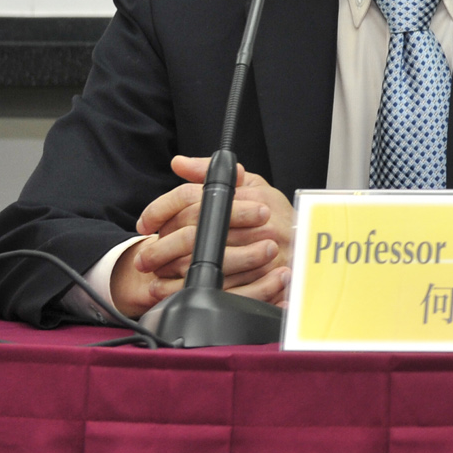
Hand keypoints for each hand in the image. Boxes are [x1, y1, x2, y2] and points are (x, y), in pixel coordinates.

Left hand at [110, 157, 296, 314]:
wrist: (308, 244)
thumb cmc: (277, 214)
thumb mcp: (252, 185)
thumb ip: (212, 174)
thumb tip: (180, 164)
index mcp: (250, 197)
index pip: (195, 198)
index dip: (163, 209)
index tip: (146, 222)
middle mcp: (256, 223)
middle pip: (194, 230)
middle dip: (162, 245)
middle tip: (145, 255)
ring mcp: (258, 252)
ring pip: (201, 261)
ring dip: (172, 268)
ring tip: (156, 272)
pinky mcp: (259, 279)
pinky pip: (216, 286)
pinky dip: (191, 288)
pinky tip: (175, 288)